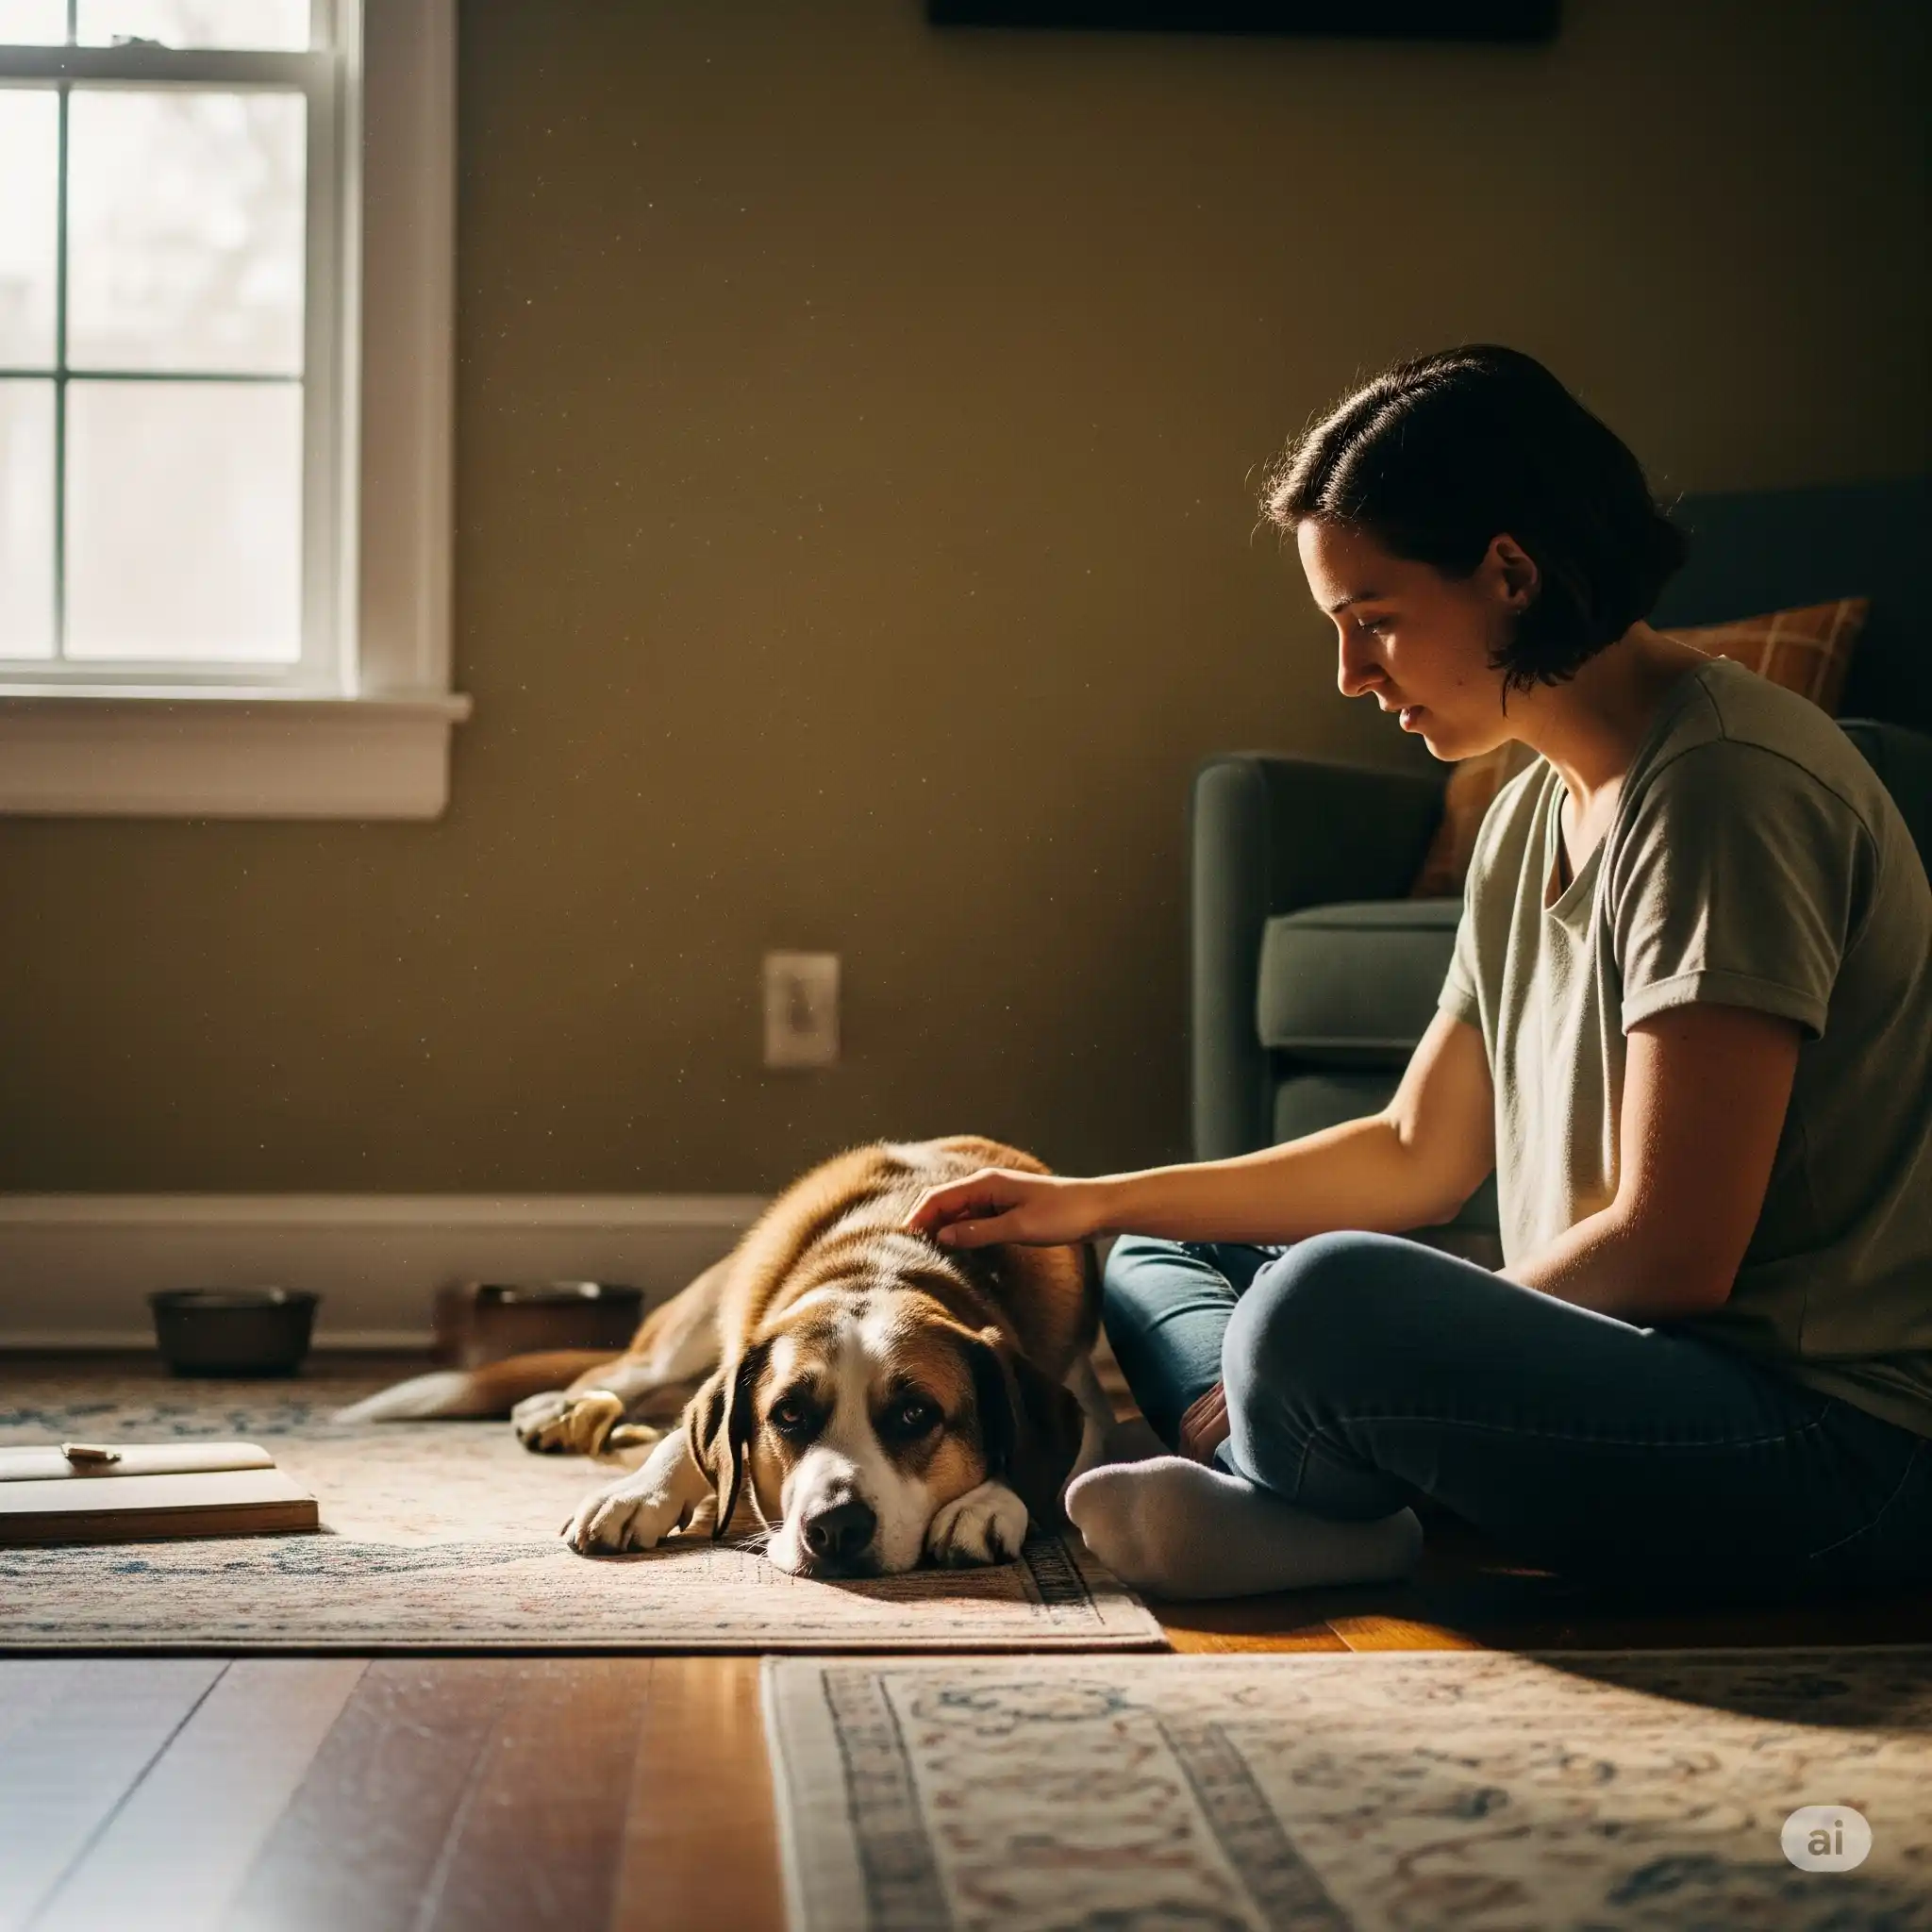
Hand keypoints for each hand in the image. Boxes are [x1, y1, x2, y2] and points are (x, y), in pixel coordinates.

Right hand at [902, 1167, 1104, 1248]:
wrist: (1098, 1207)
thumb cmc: (1062, 1215)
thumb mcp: (1019, 1228)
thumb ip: (979, 1232)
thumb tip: (943, 1236)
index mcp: (986, 1182)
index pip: (939, 1197)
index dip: (918, 1216)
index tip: (903, 1239)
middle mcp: (988, 1184)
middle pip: (944, 1201)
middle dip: (925, 1220)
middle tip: (909, 1247)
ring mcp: (997, 1195)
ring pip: (958, 1209)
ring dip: (942, 1226)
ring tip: (927, 1250)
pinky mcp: (1007, 1207)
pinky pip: (974, 1216)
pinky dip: (961, 1228)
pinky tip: (957, 1245)